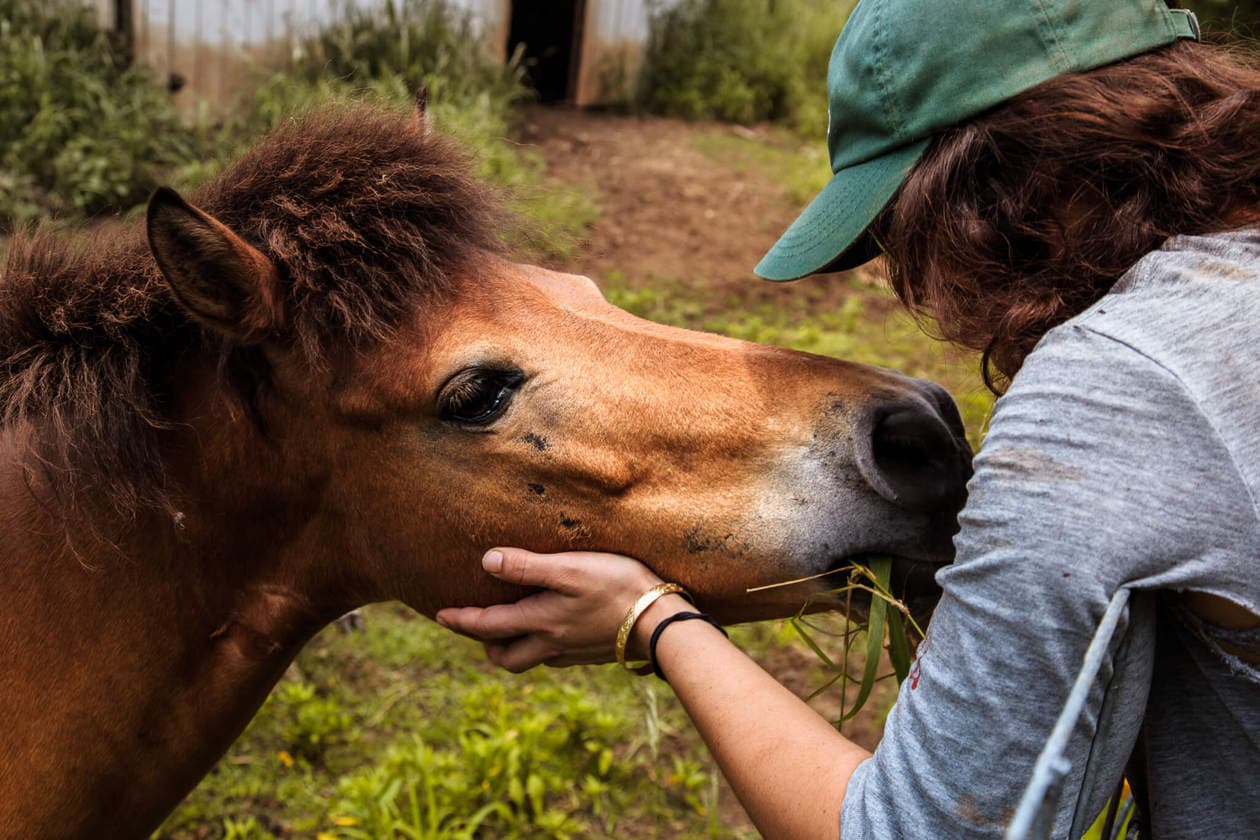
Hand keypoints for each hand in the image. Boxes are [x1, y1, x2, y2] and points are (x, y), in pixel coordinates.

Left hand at [435, 548, 666, 671]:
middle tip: (473, 625)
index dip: (461, 622)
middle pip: (505, 657)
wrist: (662, 622)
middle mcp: (551, 644)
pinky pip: (554, 656)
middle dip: (484, 644)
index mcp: (540, 623)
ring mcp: (572, 652)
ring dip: (511, 646)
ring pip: (529, 659)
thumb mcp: (569, 569)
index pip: (488, 627)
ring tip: (508, 626)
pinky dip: (540, 645)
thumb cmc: (617, 587)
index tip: (440, 615)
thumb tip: (486, 561)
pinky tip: (549, 628)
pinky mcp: (592, 653)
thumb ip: (527, 567)